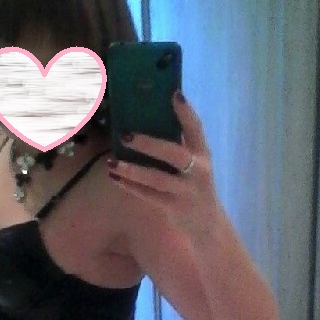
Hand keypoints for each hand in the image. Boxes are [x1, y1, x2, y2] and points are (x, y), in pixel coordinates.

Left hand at [107, 91, 222, 241]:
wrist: (208, 225)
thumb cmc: (195, 187)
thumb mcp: (195, 165)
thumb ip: (180, 145)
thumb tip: (150, 118)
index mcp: (203, 155)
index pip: (196, 129)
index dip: (186, 112)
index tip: (173, 94)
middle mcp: (198, 172)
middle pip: (173, 154)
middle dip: (149, 144)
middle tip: (125, 135)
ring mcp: (186, 192)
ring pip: (157, 179)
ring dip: (132, 170)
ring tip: (111, 162)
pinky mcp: (174, 208)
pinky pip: (149, 196)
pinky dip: (130, 186)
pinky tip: (115, 178)